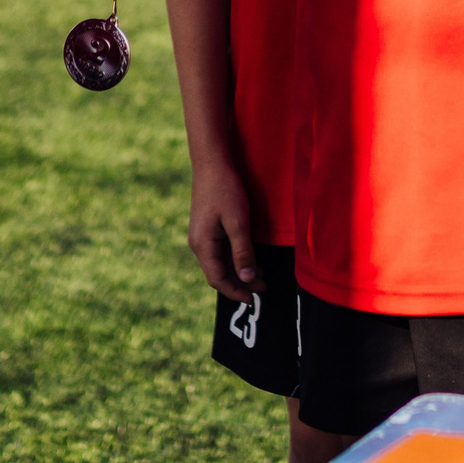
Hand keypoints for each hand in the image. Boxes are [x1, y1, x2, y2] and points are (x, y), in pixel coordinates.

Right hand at [186, 156, 264, 302]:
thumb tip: (248, 279)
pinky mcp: (207, 228)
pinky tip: (251, 259)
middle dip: (241, 283)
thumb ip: (243, 252)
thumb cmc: (225, 190)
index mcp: (202, 245)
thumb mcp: (238, 222)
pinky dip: (235, 259)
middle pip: (218, 273)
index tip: (254, 299)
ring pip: (220, 263)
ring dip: (239, 271)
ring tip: (262, 276)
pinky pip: (220, 251)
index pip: (217, 279)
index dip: (235, 292)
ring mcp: (202, 236)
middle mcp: (198, 244)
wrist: (212, 163)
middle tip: (264, 287)